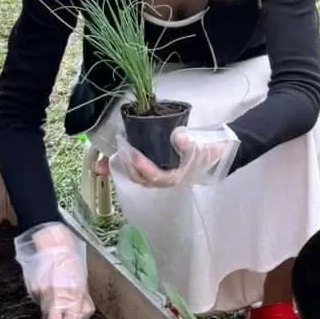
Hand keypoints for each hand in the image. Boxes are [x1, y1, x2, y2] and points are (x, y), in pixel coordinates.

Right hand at [14, 222, 93, 318]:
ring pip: (46, 316)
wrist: (52, 244)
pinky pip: (40, 302)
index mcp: (74, 295)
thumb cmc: (71, 264)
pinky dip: (45, 301)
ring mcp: (43, 294)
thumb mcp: (83, 283)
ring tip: (57, 299)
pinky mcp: (33, 290)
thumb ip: (83, 304)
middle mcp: (58, 297)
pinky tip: (49, 288)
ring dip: (52, 315)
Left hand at [112, 125, 238, 189]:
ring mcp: (156, 175)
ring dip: (120, 168)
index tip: (134, 154)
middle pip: (141, 179)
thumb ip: (192, 144)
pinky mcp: (151, 167)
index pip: (157, 176)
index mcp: (176, 177)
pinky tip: (106, 161)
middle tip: (120, 150)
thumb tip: (179, 138)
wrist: (213, 152)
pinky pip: (133, 170)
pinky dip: (120, 166)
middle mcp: (164, 179)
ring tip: (106, 160)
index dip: (144, 167)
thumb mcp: (204, 146)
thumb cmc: (208, 150)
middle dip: (127, 167)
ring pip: (135, 176)